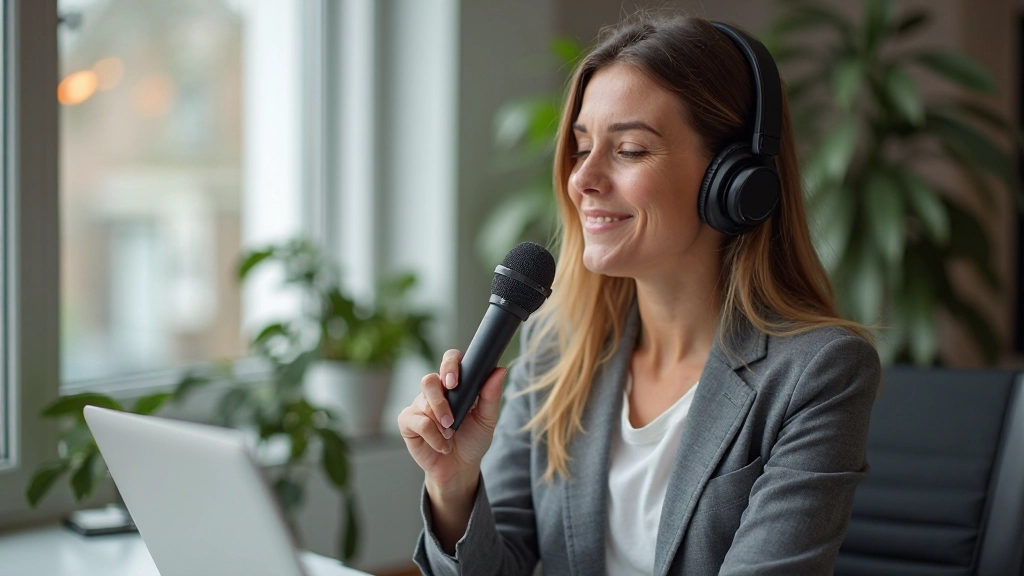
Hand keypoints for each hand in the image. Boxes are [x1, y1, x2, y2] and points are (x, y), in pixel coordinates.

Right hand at [397, 349, 507, 492]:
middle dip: (441, 400)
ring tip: (451, 435)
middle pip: (429, 379)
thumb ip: (491, 395)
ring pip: (423, 401)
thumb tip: (499, 370)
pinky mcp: (408, 422)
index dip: (449, 365)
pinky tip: (442, 445)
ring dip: (440, 421)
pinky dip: (433, 436)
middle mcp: (435, 391)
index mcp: (455, 384)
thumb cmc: (473, 440)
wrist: (460, 468)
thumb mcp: (487, 419)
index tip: (455, 382)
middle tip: (451, 419)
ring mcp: (419, 405)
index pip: (450, 360)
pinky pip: (417, 421)